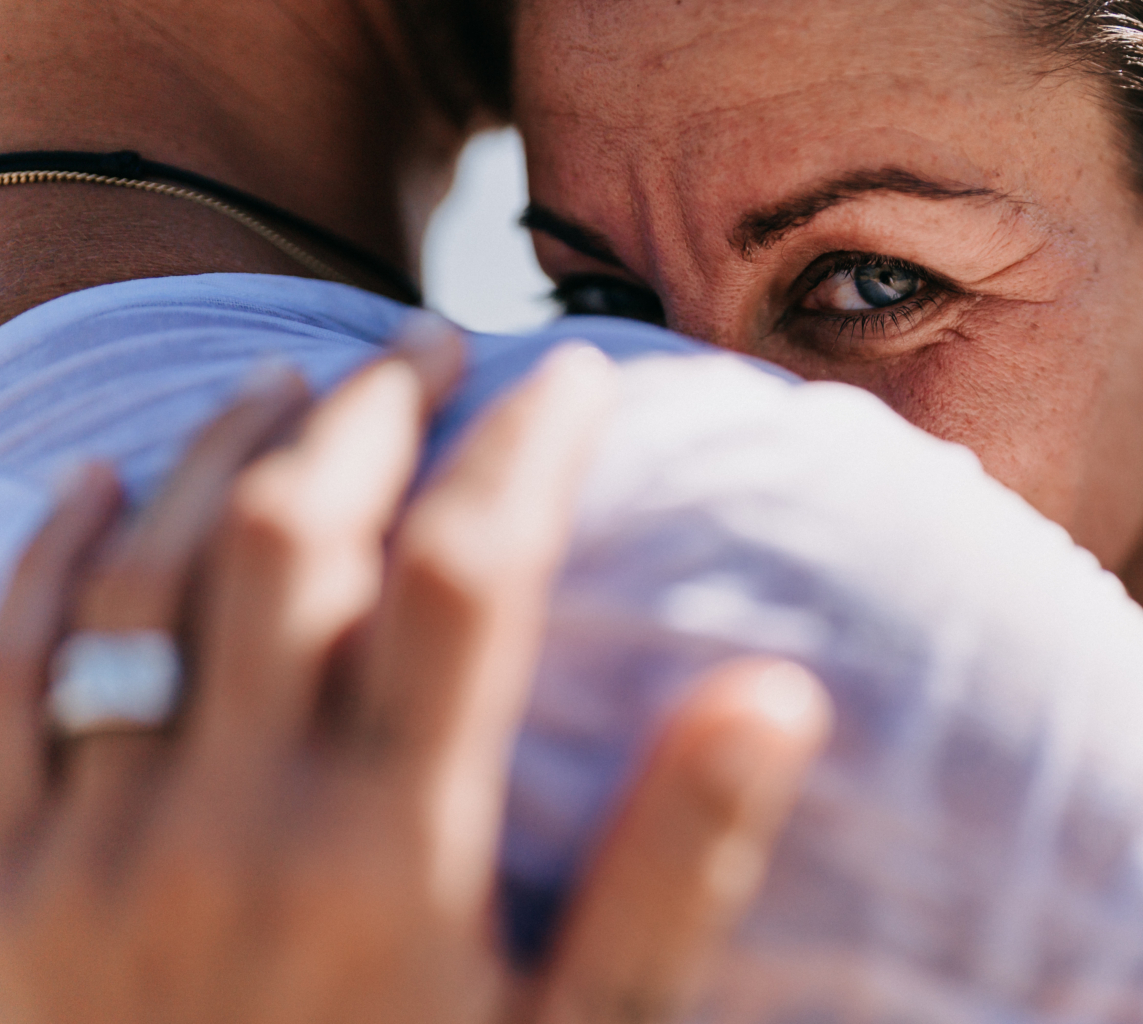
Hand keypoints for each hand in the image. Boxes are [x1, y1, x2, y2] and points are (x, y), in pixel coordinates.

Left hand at [0, 317, 829, 1023]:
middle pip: (301, 535)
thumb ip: (674, 870)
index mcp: (389, 854)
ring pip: (147, 574)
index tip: (575, 381)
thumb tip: (777, 695)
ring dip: (226, 451)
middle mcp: (231, 821)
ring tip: (299, 379)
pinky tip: (93, 481)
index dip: (529, 451)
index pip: (471, 575)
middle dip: (378, 411)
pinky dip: (43, 557)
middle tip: (433, 341)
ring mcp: (87, 846)